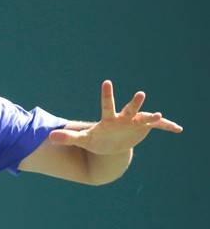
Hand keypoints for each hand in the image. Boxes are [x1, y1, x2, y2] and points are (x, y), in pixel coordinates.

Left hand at [49, 80, 182, 154]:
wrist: (112, 145)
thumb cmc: (97, 140)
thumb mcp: (83, 140)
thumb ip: (68, 138)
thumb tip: (49, 137)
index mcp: (108, 119)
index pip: (106, 105)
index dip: (106, 94)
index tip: (106, 82)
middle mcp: (124, 118)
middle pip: (129, 109)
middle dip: (135, 103)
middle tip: (141, 94)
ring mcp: (135, 123)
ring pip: (145, 117)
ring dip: (152, 117)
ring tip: (158, 115)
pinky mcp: (145, 129)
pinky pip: (158, 127)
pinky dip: (168, 127)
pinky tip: (179, 129)